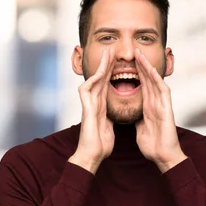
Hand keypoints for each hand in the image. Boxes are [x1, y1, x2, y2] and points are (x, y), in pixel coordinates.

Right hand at [70, 48, 115, 173]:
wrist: (93, 155)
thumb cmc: (100, 144)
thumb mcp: (109, 125)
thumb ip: (109, 115)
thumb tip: (113, 111)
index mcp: (100, 105)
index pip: (107, 84)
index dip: (112, 72)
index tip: (119, 61)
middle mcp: (93, 102)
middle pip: (100, 78)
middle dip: (106, 64)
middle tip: (112, 50)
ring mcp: (88, 104)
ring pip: (93, 80)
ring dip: (100, 67)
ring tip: (107, 54)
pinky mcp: (86, 109)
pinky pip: (87, 90)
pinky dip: (94, 80)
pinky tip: (100, 72)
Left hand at [134, 48, 186, 172]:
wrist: (162, 156)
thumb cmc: (153, 144)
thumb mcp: (140, 126)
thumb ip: (137, 116)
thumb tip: (130, 111)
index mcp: (148, 106)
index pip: (141, 85)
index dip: (134, 73)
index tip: (125, 62)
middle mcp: (156, 102)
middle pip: (147, 79)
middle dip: (141, 65)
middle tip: (134, 51)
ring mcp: (162, 104)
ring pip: (155, 81)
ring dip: (148, 67)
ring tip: (141, 55)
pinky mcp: (167, 109)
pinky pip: (162, 91)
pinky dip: (157, 80)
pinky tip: (151, 70)